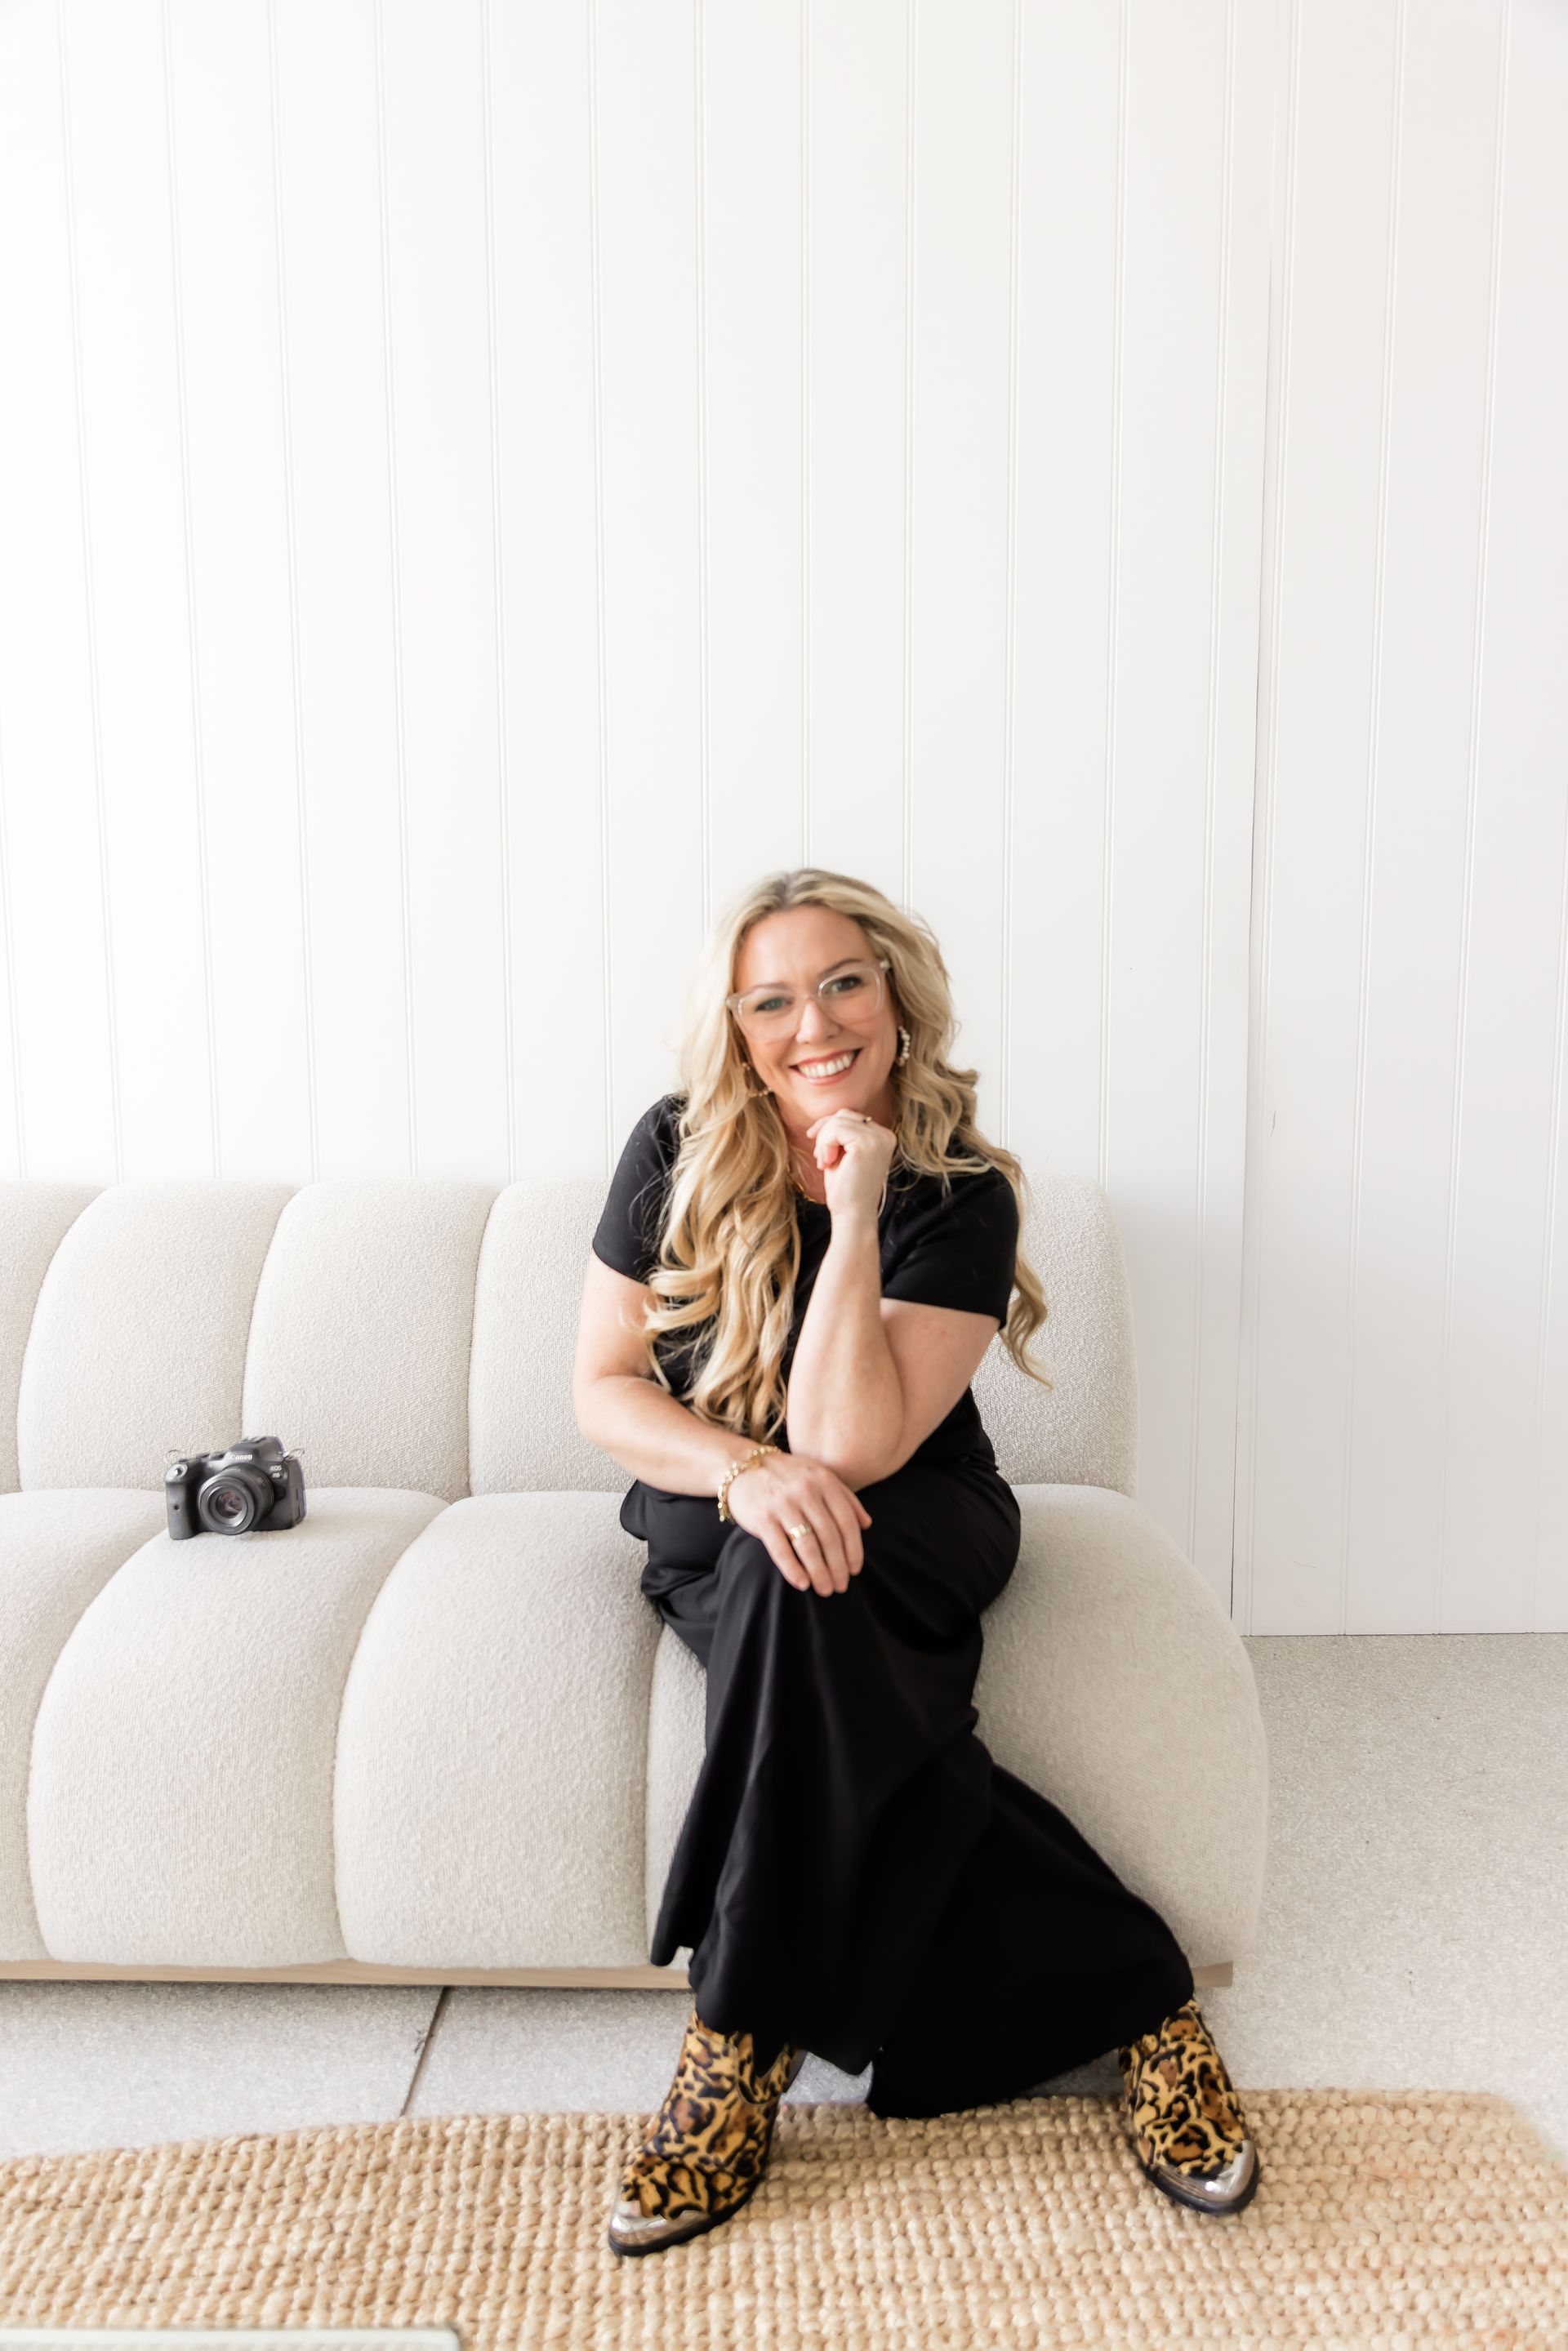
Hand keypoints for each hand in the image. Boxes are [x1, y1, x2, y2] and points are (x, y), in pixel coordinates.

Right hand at [723, 1450, 873, 1595]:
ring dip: (819, 1572)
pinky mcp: (762, 1518)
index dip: (854, 1550)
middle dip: (838, 1567)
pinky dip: (793, 1569)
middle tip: (841, 1586)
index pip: (846, 1522)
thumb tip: (867, 1524)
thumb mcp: (819, 1476)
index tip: (855, 1569)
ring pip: (807, 1546)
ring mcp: (783, 1505)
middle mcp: (806, 1492)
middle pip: (829, 1537)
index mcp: (824, 1482)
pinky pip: (780, 1549)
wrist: (741, 1465)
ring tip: (825, 1589)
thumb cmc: (787, 1475)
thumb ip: (845, 1497)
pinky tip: (802, 1584)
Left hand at [804, 1107, 896, 1222]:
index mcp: (883, 1137)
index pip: (851, 1117)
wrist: (852, 1215)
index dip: (829, 1128)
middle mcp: (886, 1135)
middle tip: (821, 1158)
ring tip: (824, 1162)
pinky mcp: (867, 1143)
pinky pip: (835, 1129)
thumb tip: (826, 1119)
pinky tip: (826, 1163)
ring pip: (838, 1120)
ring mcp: (879, 1138)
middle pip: (844, 1114)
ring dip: (823, 1141)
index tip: (818, 1148)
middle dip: (825, 1133)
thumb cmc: (845, 1188)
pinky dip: (824, 1144)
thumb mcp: (843, 1154)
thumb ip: (841, 1134)